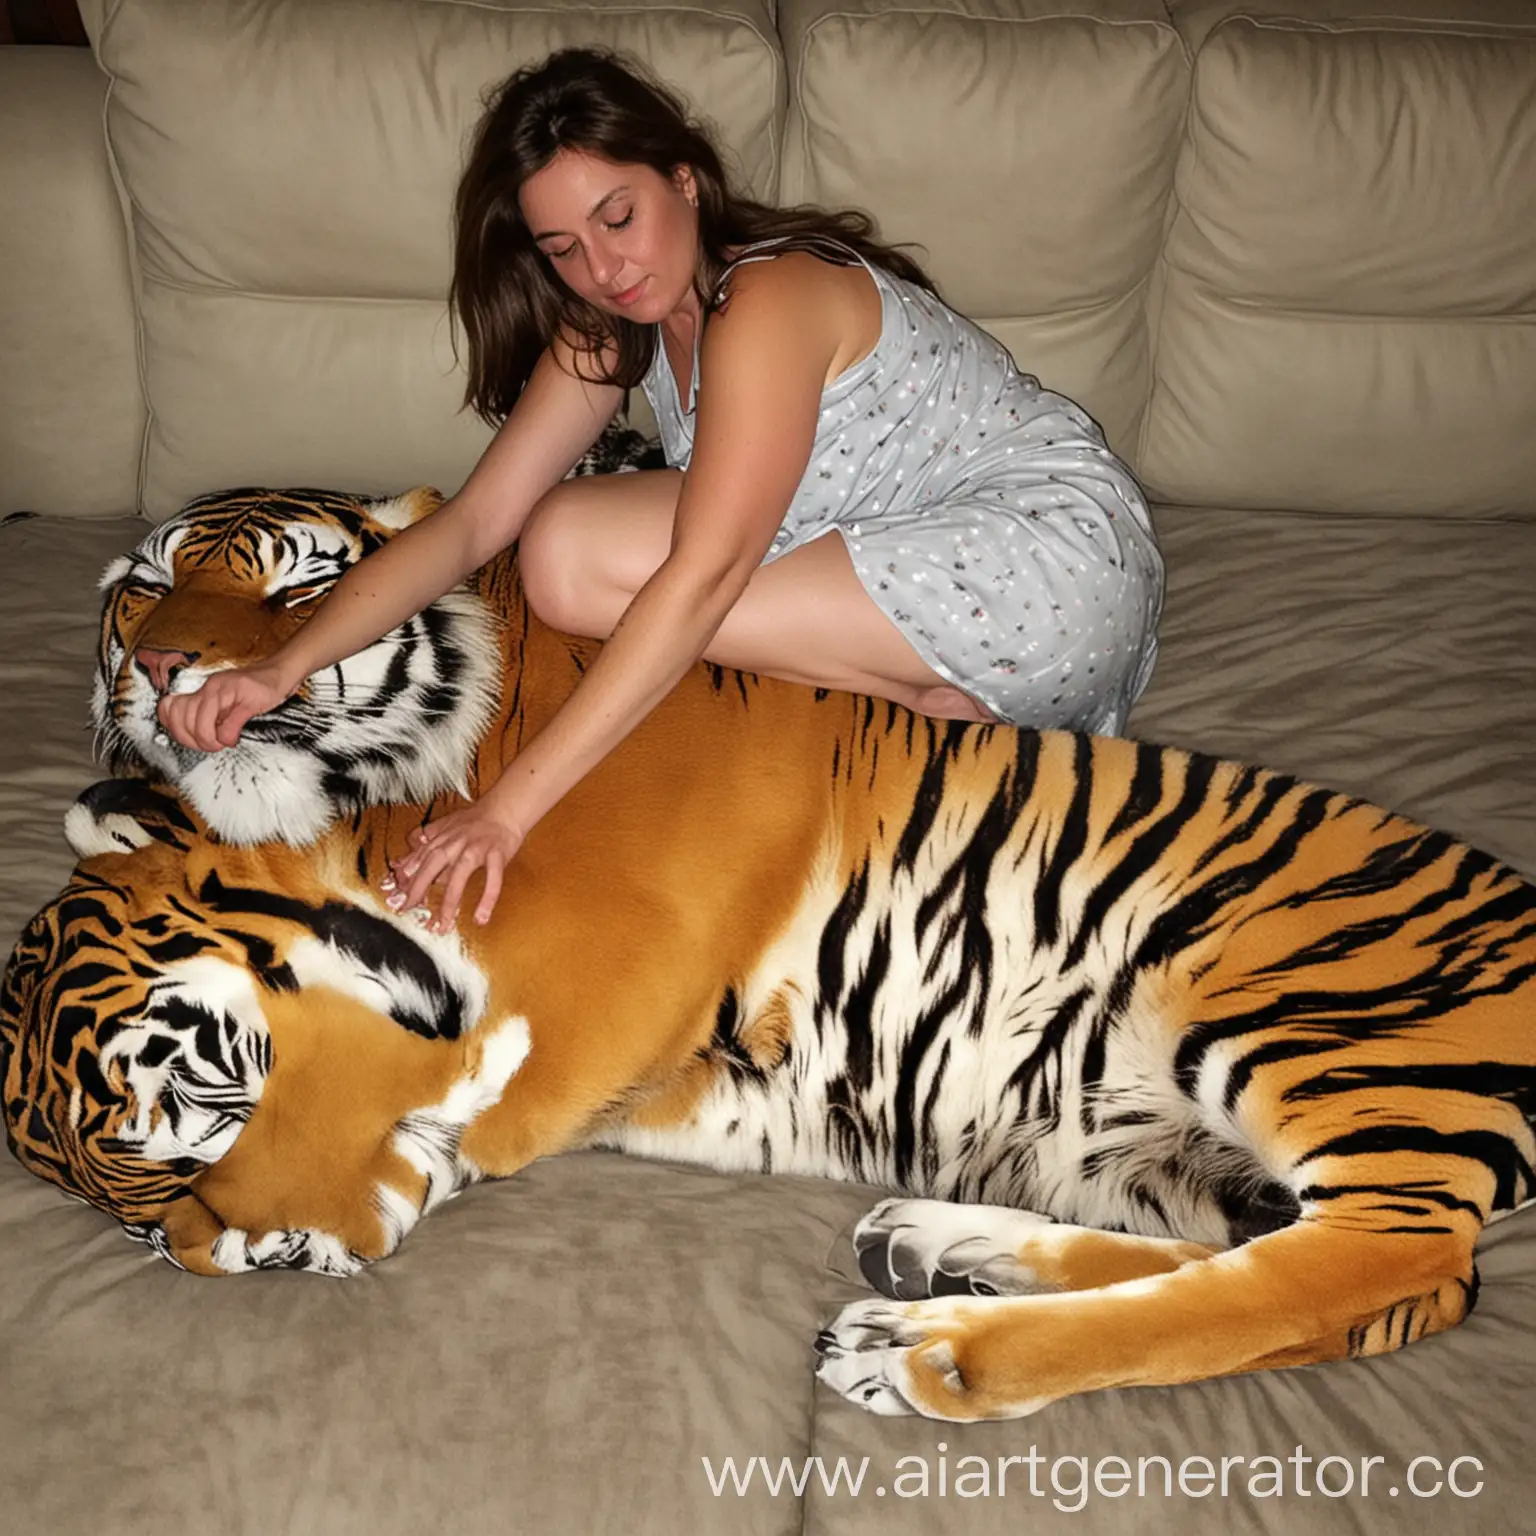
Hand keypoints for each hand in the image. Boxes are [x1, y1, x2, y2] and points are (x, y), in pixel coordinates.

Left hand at [157, 663, 290, 751]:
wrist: (282, 672)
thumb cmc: (257, 688)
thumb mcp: (226, 701)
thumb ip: (209, 714)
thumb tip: (194, 736)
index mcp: (204, 688)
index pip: (170, 708)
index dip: (174, 728)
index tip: (189, 738)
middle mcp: (211, 686)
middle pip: (183, 718)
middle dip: (193, 740)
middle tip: (208, 745)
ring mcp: (228, 690)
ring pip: (200, 722)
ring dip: (208, 740)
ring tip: (220, 743)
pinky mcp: (247, 699)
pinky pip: (229, 724)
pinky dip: (229, 737)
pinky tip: (234, 737)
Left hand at [384, 799, 523, 931]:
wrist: (505, 809)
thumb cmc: (475, 821)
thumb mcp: (444, 828)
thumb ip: (423, 846)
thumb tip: (401, 865)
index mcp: (442, 838)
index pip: (420, 861)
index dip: (407, 881)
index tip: (397, 900)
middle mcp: (456, 843)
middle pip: (433, 866)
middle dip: (419, 888)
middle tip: (409, 910)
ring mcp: (477, 848)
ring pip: (460, 876)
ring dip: (450, 902)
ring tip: (443, 924)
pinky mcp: (497, 854)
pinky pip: (493, 878)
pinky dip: (487, 898)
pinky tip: (481, 916)